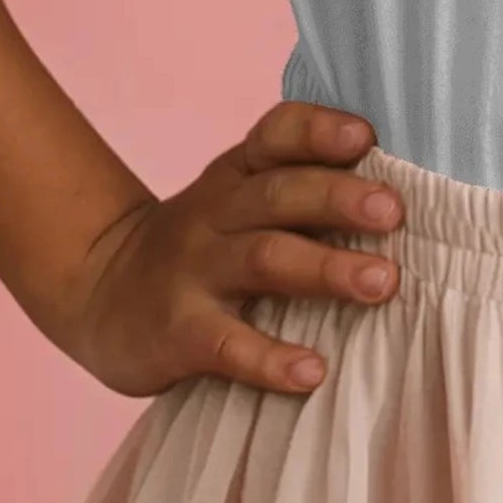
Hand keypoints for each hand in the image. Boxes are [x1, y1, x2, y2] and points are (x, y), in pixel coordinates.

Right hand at [42, 100, 405, 398]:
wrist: (100, 293)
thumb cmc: (203, 245)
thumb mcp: (237, 201)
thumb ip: (300, 190)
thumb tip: (402, 195)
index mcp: (238, 173)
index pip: (277, 134)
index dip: (320, 130)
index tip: (367, 136)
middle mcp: (217, 212)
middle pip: (282, 193)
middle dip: (341, 199)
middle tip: (396, 213)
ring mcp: (195, 270)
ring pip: (265, 258)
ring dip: (326, 269)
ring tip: (382, 284)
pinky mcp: (178, 331)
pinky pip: (227, 344)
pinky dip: (270, 359)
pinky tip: (313, 372)